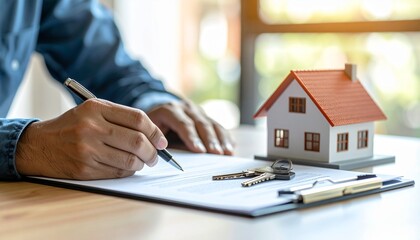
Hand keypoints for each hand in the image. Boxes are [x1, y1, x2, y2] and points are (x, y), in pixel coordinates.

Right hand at [15, 99, 166, 179]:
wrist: (39, 145)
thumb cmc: (71, 126)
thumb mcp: (92, 111)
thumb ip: (121, 118)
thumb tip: (154, 136)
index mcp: (96, 108)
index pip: (138, 119)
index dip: (155, 131)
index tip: (162, 141)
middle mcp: (92, 127)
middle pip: (137, 141)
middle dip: (153, 152)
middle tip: (155, 156)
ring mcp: (87, 149)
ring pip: (130, 160)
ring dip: (142, 163)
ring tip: (143, 162)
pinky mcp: (85, 168)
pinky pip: (118, 172)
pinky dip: (128, 171)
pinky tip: (127, 167)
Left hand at [147, 100, 233, 154]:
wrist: (159, 113)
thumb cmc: (154, 128)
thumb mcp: (151, 134)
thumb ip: (161, 144)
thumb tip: (174, 159)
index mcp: (169, 110)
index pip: (183, 124)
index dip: (192, 137)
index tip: (199, 151)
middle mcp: (186, 108)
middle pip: (200, 123)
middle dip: (210, 140)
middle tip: (216, 154)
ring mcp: (198, 111)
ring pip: (212, 124)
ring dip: (221, 140)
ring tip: (227, 153)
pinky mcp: (206, 116)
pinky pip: (218, 126)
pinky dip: (225, 137)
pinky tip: (231, 147)